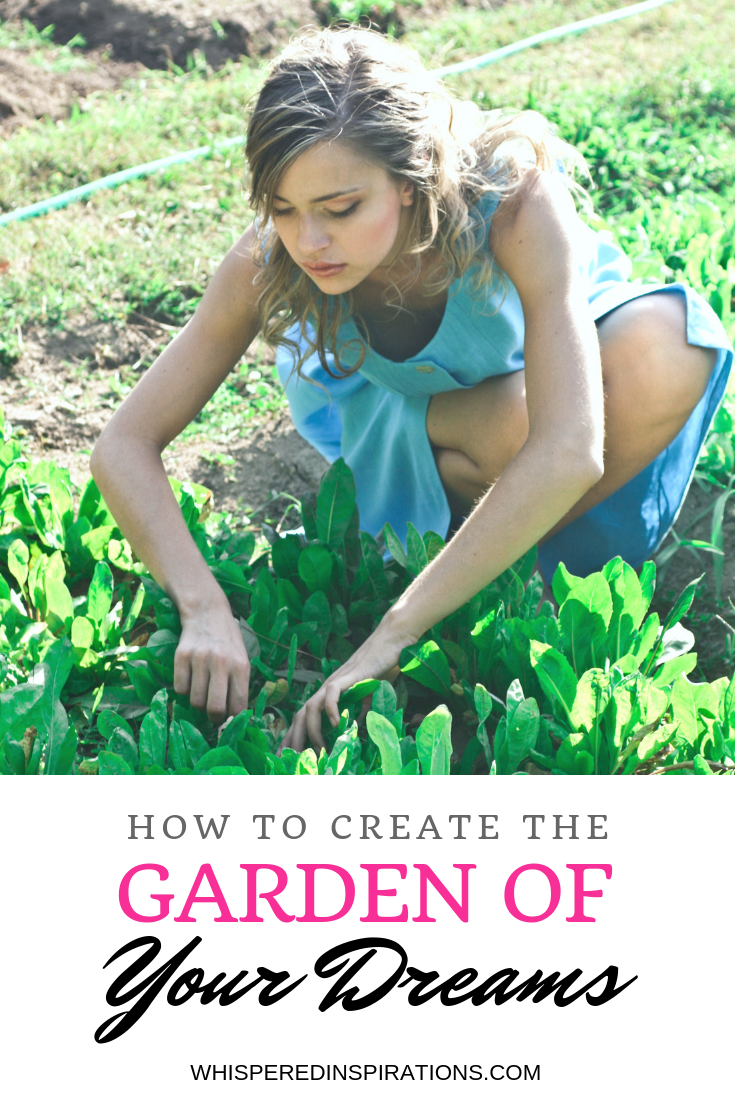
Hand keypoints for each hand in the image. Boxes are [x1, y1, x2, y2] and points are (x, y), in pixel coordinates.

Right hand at [173, 593, 250, 724]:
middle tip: (213, 715)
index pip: (238, 705)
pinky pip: (180, 688)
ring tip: (202, 694)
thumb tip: (235, 715)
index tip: (229, 719)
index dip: (233, 719)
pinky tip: (191, 680)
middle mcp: (220, 662)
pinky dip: (184, 690)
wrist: (207, 611)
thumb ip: (239, 683)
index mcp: (240, 665)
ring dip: (198, 703)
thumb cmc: (228, 640)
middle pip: (214, 707)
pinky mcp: (181, 656)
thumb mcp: (242, 658)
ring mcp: (199, 659)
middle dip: (214, 718)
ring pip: (195, 701)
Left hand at [280, 611, 416, 753]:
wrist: (391, 641)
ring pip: (311, 706)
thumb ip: (360, 713)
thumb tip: (357, 733)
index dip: (295, 736)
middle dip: (294, 739)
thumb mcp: (368, 698)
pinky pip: (332, 693)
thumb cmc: (381, 667)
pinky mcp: (348, 675)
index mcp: (329, 695)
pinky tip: (335, 724)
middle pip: (300, 715)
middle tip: (290, 760)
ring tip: (319, 749)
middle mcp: (326, 689)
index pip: (304, 717)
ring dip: (312, 729)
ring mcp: (335, 681)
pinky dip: (331, 709)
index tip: (287, 755)